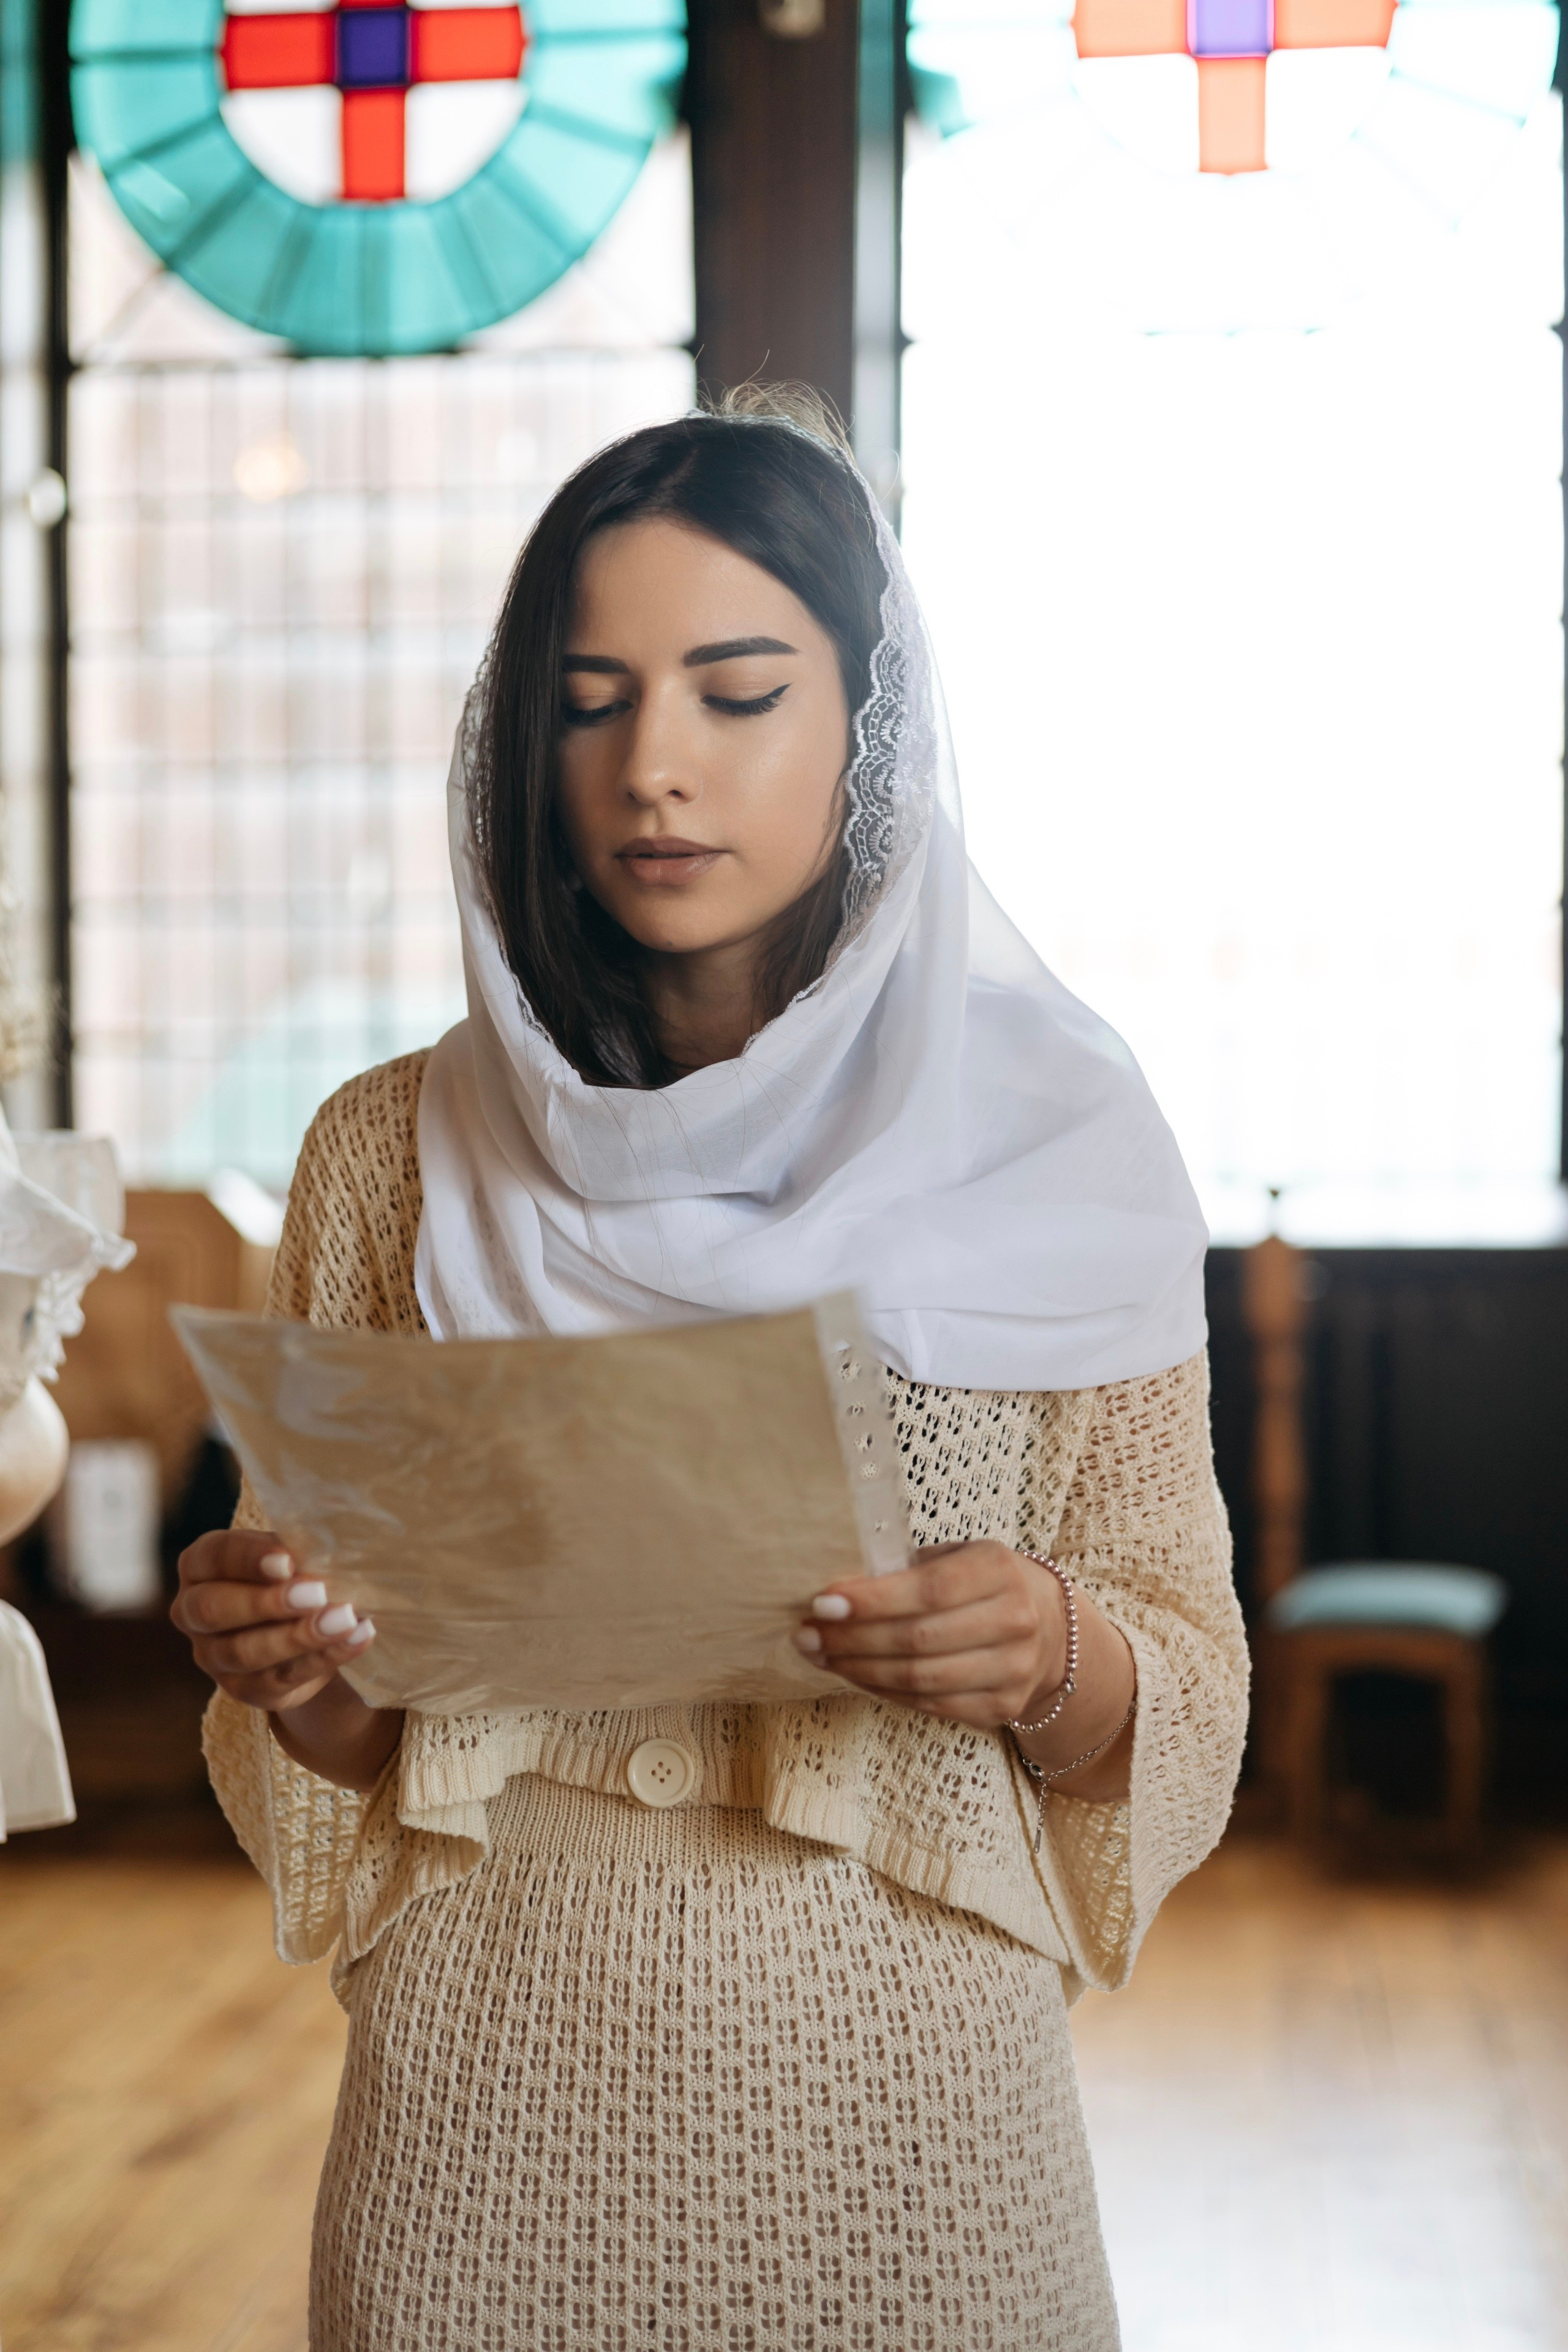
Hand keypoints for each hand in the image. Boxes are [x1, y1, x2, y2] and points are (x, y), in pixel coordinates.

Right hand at [171, 1527, 375, 1713]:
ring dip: (298, 1636)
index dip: (249, 1558)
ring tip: (344, 1619)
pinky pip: (281, 1678)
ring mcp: (213, 1657)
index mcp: (199, 1566)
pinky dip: (325, 1657)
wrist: (300, 1628)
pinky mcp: (244, 1689)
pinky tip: (356, 1636)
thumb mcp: (287, 1555)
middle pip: (215, 1610)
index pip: (214, 1557)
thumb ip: (296, 1553)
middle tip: (316, 1592)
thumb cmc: (289, 1574)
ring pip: (245, 1652)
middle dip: (267, 1602)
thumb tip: (327, 1554)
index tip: (287, 1560)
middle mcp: (192, 1612)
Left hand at [794, 1540, 1067, 1728]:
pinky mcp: (1003, 1707)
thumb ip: (903, 1569)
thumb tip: (833, 1590)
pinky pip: (929, 1705)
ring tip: (820, 1656)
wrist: (1049, 1628)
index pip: (929, 1590)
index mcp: (999, 1568)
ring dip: (859, 1670)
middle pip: (919, 1640)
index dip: (872, 1601)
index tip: (821, 1603)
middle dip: (852, 1640)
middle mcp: (1015, 1619)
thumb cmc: (980, 1583)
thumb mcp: (955, 1557)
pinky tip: (855, 1675)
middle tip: (806, 1634)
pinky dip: (884, 1691)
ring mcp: (1013, 1669)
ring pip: (920, 1680)